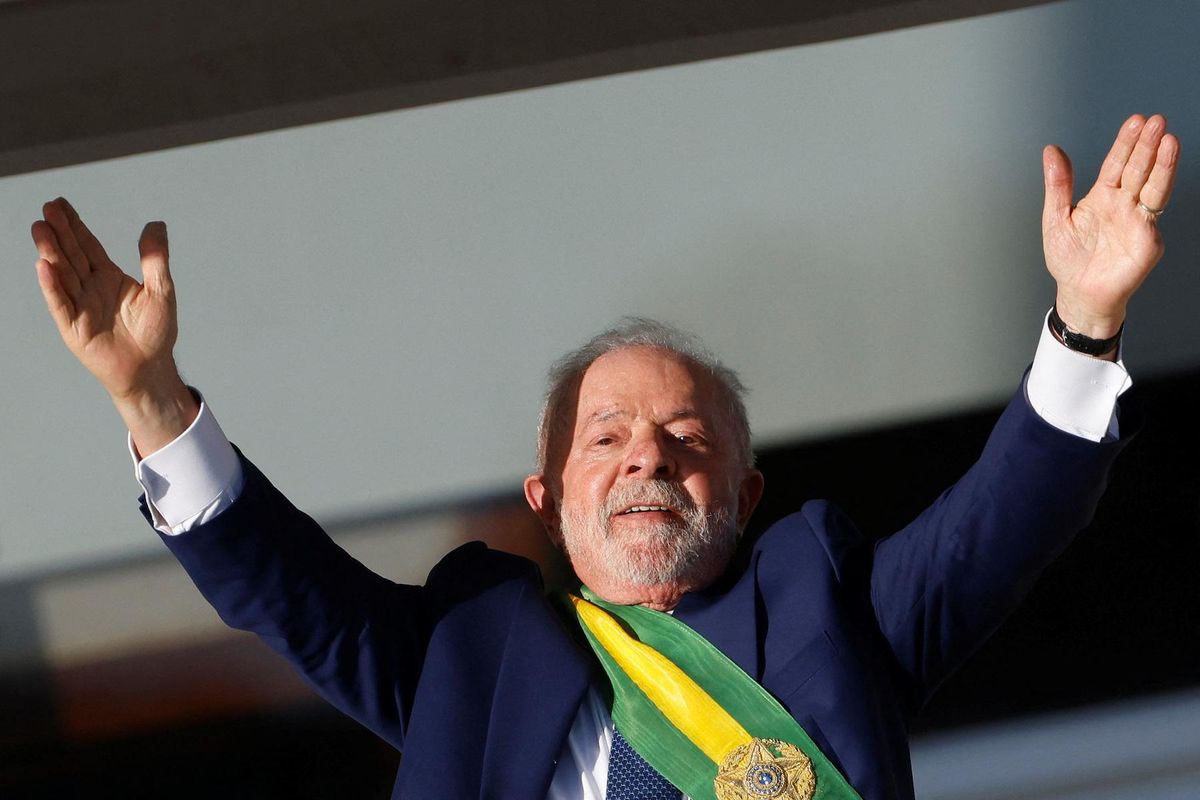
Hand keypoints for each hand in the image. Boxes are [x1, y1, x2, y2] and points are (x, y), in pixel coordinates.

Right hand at [32, 198, 196, 454]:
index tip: (59, 203)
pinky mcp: (74, 328)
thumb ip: (155, 259)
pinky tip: (43, 267)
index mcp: (108, 276)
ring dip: (51, 253)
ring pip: (62, 275)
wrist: (150, 368)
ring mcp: (79, 306)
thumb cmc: (156, 332)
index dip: (74, 225)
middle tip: (48, 209)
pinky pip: (61, 304)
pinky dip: (52, 286)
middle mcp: (90, 288)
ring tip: (40, 229)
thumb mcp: (161, 290)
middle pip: (72, 255)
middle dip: (59, 232)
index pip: (87, 245)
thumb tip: (156, 224)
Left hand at [1042, 114, 1179, 340]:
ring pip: (1154, 188)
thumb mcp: (1055, 218)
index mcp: (1103, 196)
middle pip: (1139, 170)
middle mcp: (1124, 205)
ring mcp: (1138, 222)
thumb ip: (1058, 185)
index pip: (1117, 163)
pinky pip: (1151, 220)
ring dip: (1162, 165)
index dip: (1126, 143)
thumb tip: (1051, 150)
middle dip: (1148, 145)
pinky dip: (1154, 202)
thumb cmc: (1069, 259)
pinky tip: (1159, 181)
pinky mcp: (1147, 242)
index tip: (1135, 121)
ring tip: (1169, 141)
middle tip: (1157, 121)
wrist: (1078, 293)